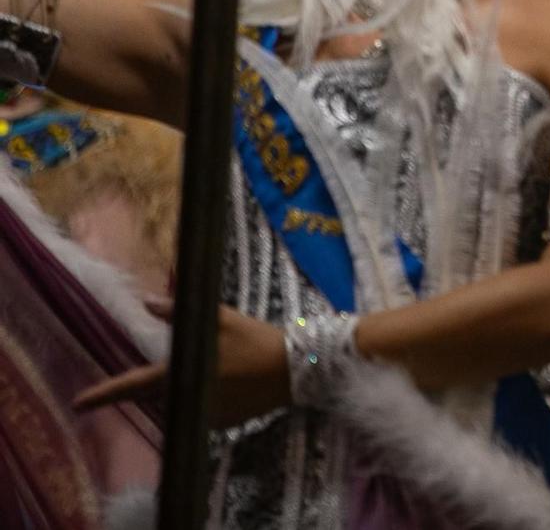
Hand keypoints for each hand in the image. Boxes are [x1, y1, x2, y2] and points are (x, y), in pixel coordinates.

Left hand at [75, 299, 290, 426]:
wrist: (296, 369)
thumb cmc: (255, 340)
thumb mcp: (220, 319)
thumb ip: (180, 313)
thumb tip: (147, 301)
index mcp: (180, 374)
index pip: (132, 385)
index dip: (103, 394)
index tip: (78, 403)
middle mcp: (186, 399)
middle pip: (155, 394)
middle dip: (151, 384)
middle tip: (157, 375)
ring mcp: (204, 415)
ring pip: (181, 401)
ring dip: (187, 387)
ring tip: (221, 367)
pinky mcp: (221, 423)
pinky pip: (203, 411)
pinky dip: (209, 397)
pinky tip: (232, 382)